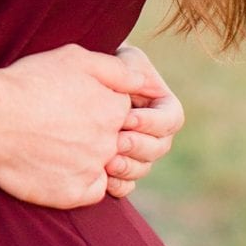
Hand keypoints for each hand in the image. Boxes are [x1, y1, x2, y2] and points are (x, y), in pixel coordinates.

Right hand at [0, 44, 155, 207]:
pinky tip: (61, 167)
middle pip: (118, 141)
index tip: (77, 106)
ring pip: (109, 168)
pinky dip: (82, 183)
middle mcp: (111, 141)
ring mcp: (94, 169)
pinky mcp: (75, 193)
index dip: (101, 108)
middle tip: (65, 127)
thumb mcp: (75, 58)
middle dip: (98, 135)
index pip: (126, 113)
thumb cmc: (30, 82)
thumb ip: (119, 70)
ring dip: (92, 160)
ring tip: (62, 147)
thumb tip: (148, 83)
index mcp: (115, 109)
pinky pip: (94, 192)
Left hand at [104, 42, 184, 198]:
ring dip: (128, 167)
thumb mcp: (118, 59)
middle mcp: (153, 131)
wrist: (74, 82)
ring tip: (107, 161)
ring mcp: (136, 152)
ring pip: (143, 168)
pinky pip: (126, 186)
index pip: (171, 119)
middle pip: (159, 148)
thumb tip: (138, 84)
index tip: (127, 117)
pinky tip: (103, 177)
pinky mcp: (117, 168)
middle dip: (139, 146)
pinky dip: (118, 185)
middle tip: (116, 141)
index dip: (153, 122)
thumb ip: (130, 69)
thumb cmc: (99, 64)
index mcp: (161, 105)